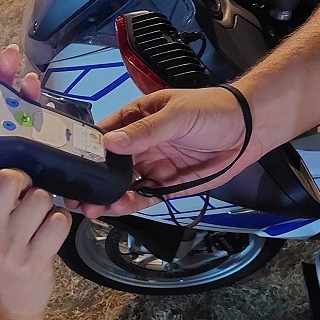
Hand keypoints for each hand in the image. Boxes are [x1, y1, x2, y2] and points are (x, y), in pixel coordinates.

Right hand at [0, 108, 70, 319]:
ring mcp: (9, 247)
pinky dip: (58, 223)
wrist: (2, 309)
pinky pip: (58, 221)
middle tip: (20, 196)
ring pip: (39, 197)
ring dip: (43, 204)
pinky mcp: (35, 260)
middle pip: (10, 178)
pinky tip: (47, 235)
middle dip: (22, 180)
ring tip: (34, 221)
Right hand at [67, 86, 260, 217]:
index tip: (69, 165)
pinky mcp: (168, 185)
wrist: (249, 128)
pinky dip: (130, 204)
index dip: (87, 150)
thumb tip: (110, 143)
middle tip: (74, 196)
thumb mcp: (176, 115)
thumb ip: (145, 131)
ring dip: (107, 196)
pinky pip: (144, 197)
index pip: (104, 134)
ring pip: (123, 184)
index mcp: (136, 118)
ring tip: (91, 209)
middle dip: (92, 180)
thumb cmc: (211, 110)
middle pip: (109, 165)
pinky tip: (116, 209)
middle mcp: (140, 144)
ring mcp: (154, 165)